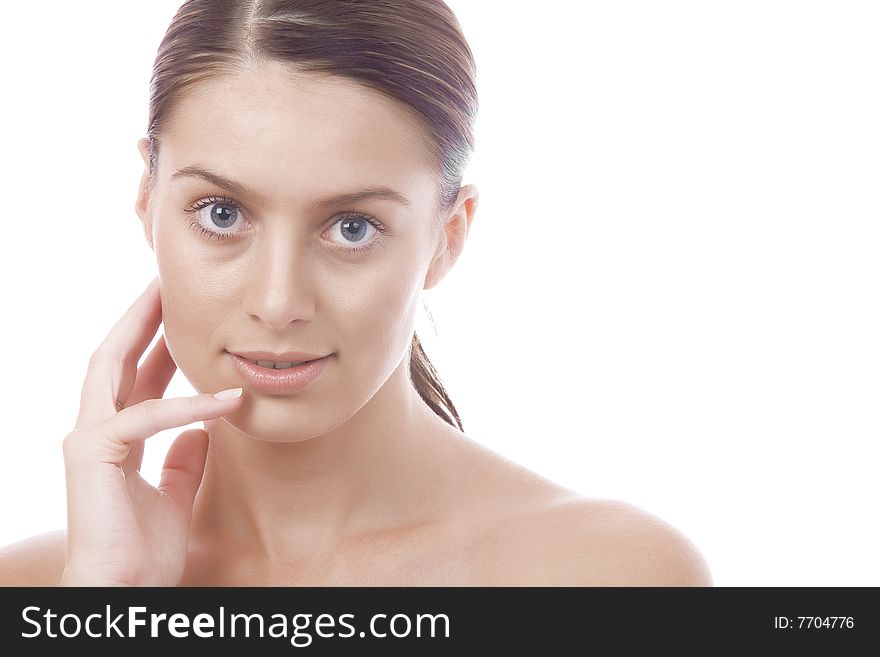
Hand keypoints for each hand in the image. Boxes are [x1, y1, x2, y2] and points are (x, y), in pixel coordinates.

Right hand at [60, 277, 242, 585]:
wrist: (125, 590)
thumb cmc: (143, 550)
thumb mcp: (175, 494)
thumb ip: (184, 460)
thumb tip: (203, 429)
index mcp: (115, 438)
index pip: (134, 376)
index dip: (155, 342)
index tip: (181, 313)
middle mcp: (95, 430)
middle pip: (114, 357)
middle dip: (140, 318)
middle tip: (166, 282)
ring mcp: (87, 438)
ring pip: (112, 368)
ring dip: (143, 330)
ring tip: (170, 296)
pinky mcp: (92, 453)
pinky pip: (147, 416)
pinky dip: (188, 405)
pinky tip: (225, 398)